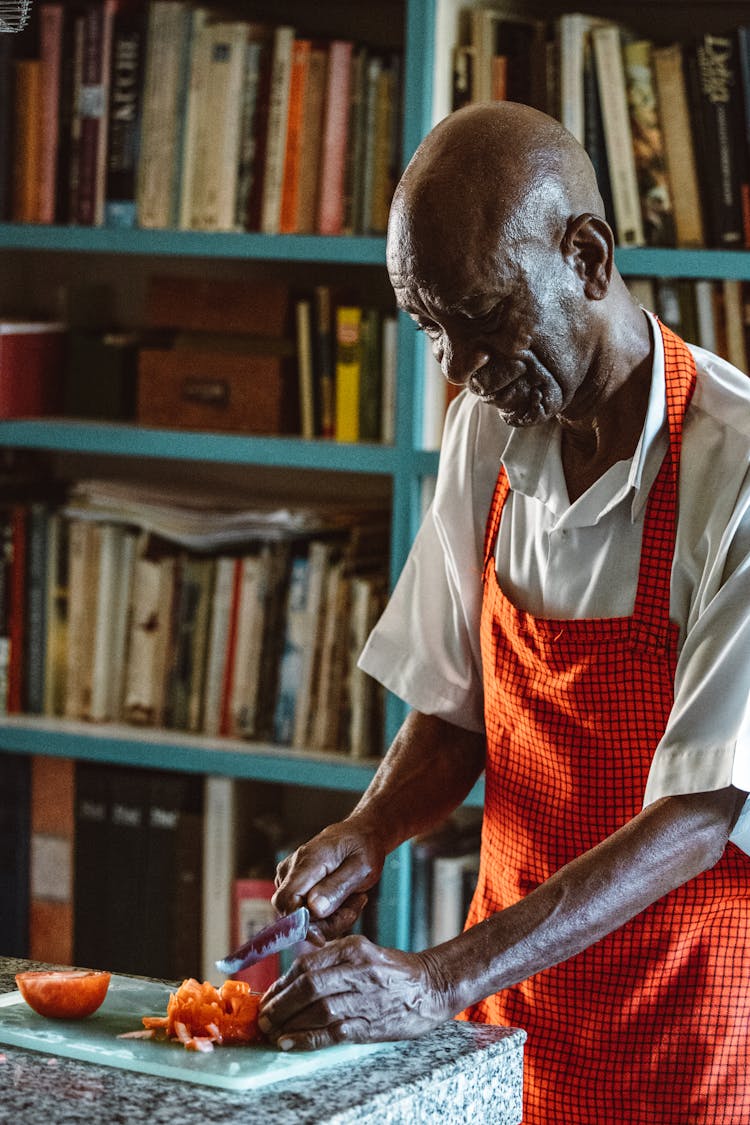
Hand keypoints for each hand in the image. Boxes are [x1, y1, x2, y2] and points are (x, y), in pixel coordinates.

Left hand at [258, 936, 451, 1049]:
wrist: (431, 986)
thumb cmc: (392, 970)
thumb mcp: (363, 952)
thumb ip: (331, 961)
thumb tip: (291, 980)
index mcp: (353, 948)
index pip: (307, 965)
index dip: (282, 983)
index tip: (269, 996)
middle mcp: (358, 970)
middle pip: (308, 987)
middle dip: (280, 1004)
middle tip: (264, 1017)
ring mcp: (366, 998)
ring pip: (318, 1010)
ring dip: (289, 1023)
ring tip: (272, 1032)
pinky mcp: (372, 1024)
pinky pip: (333, 1032)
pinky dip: (308, 1039)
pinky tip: (291, 1043)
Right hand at [273, 817, 386, 940]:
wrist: (361, 834)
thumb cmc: (363, 848)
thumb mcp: (361, 867)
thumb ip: (336, 887)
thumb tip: (313, 910)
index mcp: (307, 861)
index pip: (286, 900)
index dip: (300, 924)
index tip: (322, 938)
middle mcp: (291, 868)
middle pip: (292, 913)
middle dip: (323, 923)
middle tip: (353, 910)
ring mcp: (290, 876)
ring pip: (300, 915)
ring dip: (330, 919)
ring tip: (354, 900)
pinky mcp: (295, 884)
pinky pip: (305, 911)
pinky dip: (327, 914)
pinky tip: (344, 900)